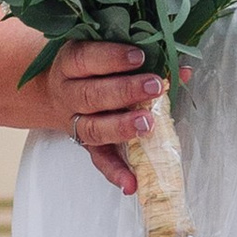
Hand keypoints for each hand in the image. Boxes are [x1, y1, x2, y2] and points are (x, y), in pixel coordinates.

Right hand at [29, 39, 158, 193]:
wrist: (52, 90)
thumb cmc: (90, 66)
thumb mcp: (103, 52)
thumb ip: (140, 58)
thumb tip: (183, 69)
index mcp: (70, 63)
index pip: (86, 58)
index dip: (111, 57)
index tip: (139, 56)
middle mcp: (68, 93)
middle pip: (91, 94)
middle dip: (125, 91)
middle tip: (154, 87)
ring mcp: (74, 121)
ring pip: (93, 128)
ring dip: (121, 128)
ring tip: (147, 125)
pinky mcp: (85, 144)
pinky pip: (98, 160)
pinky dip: (115, 173)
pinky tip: (131, 183)